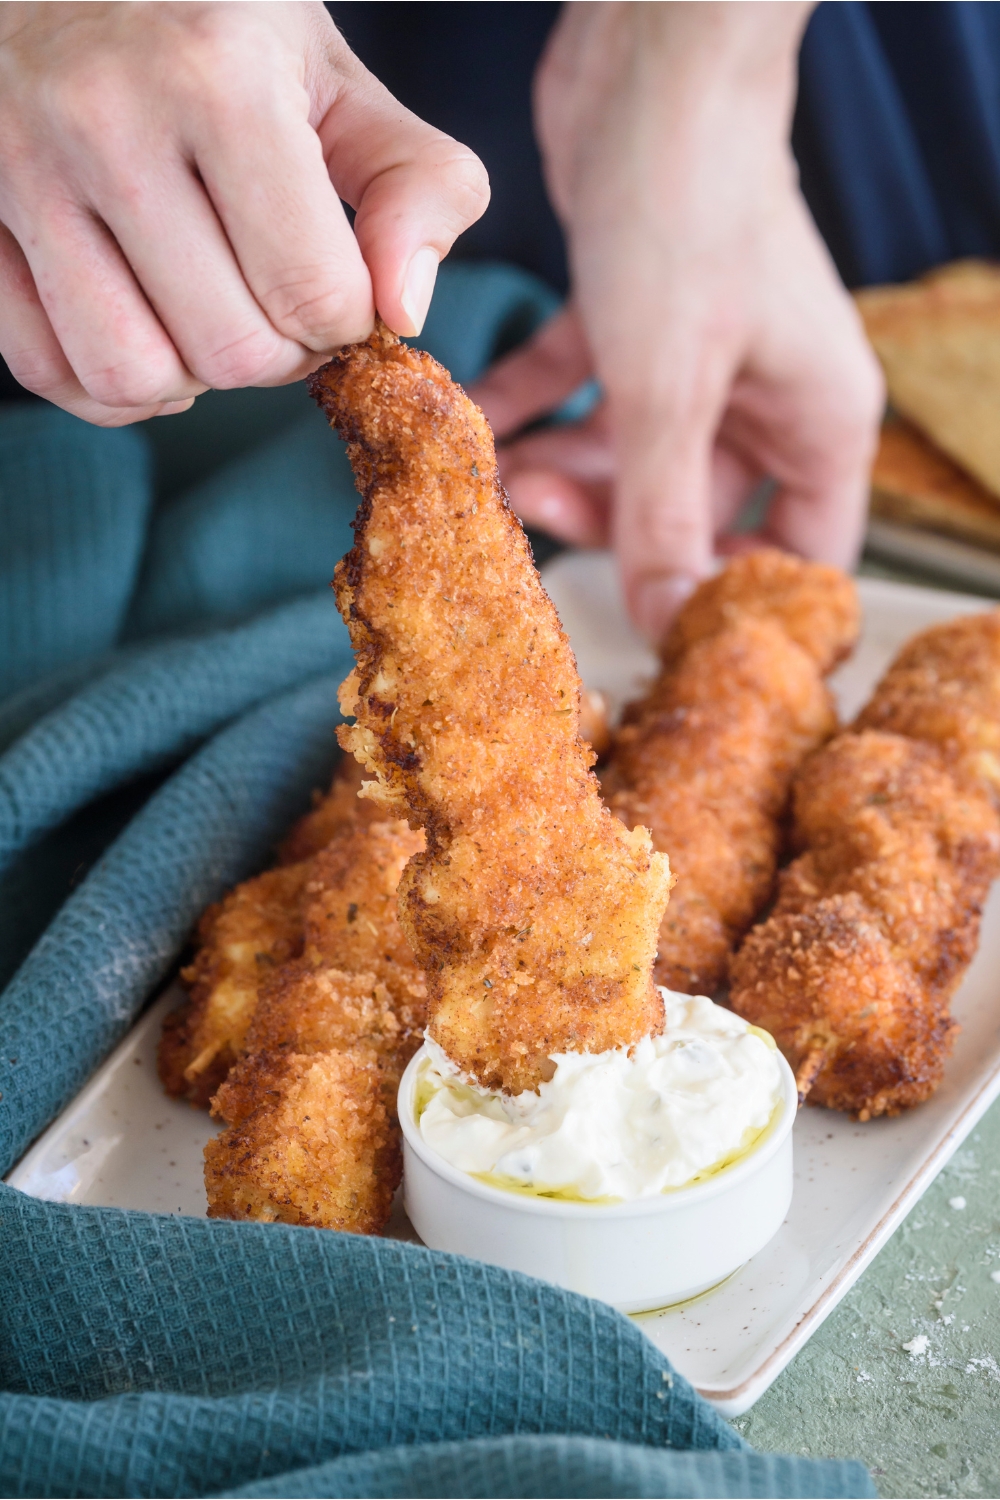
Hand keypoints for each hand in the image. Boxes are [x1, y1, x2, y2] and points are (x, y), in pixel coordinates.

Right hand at [0, 2, 487, 425]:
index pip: (314, 295)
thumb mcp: (336, 78)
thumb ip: (418, 184)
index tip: (333, 286)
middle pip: (230, 351)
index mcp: (217, 79)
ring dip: (190, 376)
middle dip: (277, 352)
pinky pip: (50, 371)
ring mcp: (22, 171)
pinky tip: (146, 328)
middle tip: (273, 298)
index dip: (345, 321)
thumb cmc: (214, 28)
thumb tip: (404, 311)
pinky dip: (112, 385)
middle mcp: (105, 122)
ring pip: (132, 375)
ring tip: (208, 315)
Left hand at [472, 2, 882, 642]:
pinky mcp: (637, 319)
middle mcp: (768, 397)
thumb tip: (664, 622)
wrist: (654, 57)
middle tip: (530, 511)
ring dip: (560, 467)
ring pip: (630, 456)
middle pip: (694, 514)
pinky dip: (535, 404)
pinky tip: (480, 413)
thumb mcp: (671, 388)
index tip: (651, 621)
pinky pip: (585, 392)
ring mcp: (703, 358)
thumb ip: (662, 514)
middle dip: (612, 522)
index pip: (797, 558)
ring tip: (489, 466)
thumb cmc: (690, 209)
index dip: (728, 600)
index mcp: (817, 422)